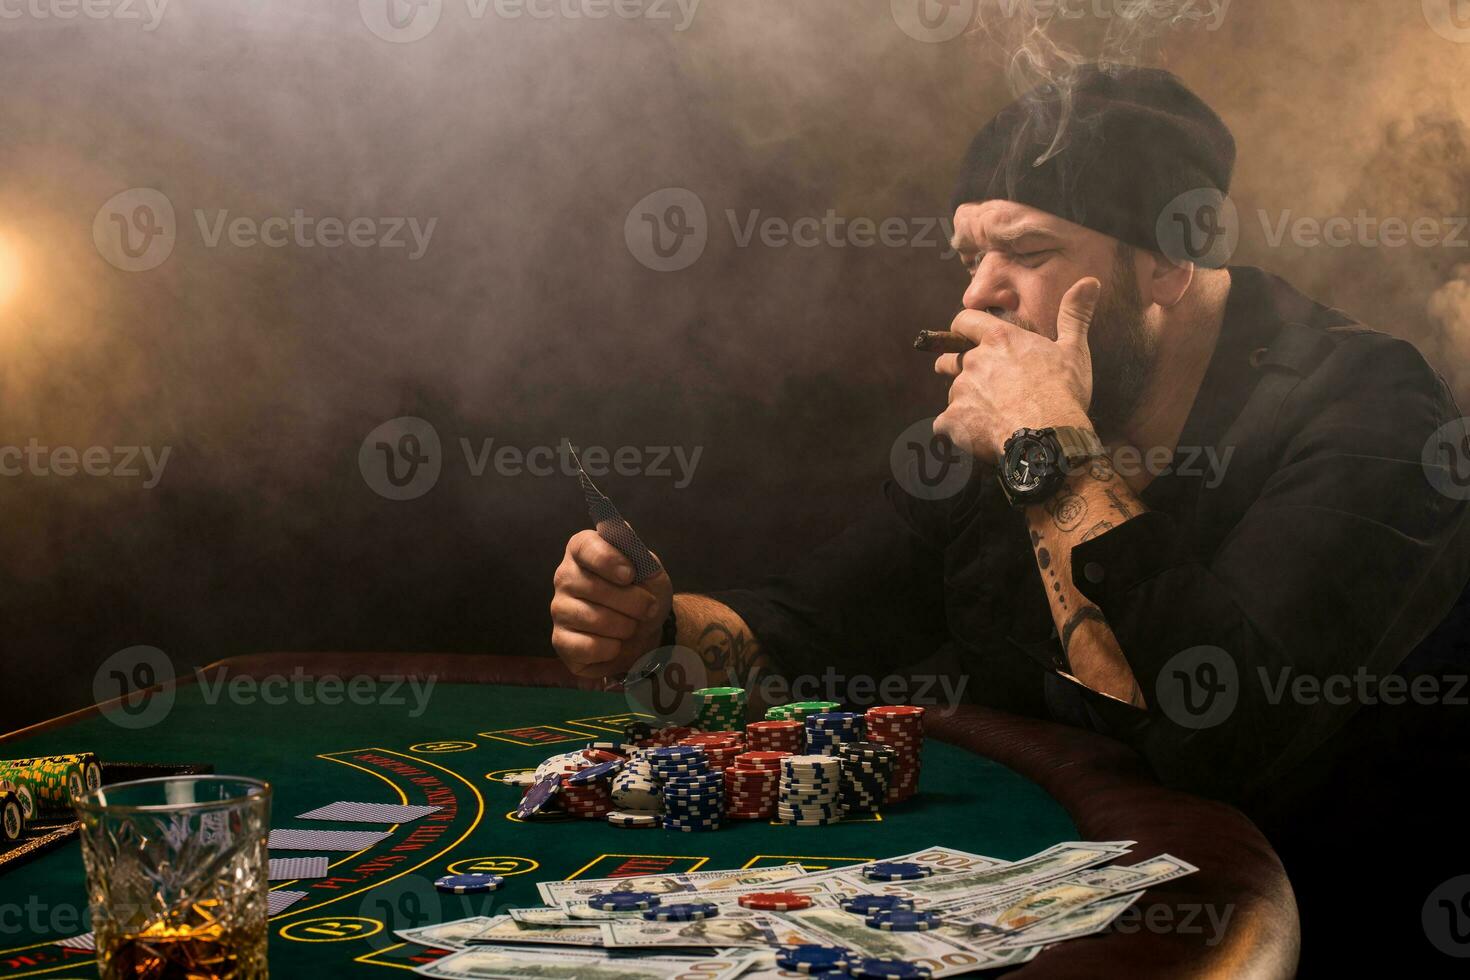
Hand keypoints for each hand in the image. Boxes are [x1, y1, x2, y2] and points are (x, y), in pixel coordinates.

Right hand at [550, 530, 673, 679]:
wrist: (646, 631)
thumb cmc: (644, 594)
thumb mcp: (650, 570)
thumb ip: (637, 551)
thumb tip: (623, 531)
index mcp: (583, 550)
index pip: (585, 547)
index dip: (608, 560)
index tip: (630, 574)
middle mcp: (565, 576)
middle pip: (593, 587)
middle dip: (632, 602)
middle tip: (649, 608)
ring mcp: (559, 609)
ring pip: (592, 619)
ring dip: (625, 626)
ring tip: (632, 626)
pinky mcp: (560, 641)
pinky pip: (587, 646)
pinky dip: (611, 649)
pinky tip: (615, 644)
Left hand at [933, 277, 1099, 463]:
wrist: (1050, 436)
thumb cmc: (1064, 392)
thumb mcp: (1074, 349)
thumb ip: (1074, 314)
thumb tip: (1090, 282)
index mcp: (999, 339)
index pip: (964, 320)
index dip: (962, 327)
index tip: (966, 336)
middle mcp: (975, 361)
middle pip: (951, 359)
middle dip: (956, 368)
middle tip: (977, 382)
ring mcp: (961, 391)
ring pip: (953, 394)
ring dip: (965, 401)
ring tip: (991, 415)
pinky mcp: (954, 421)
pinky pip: (945, 425)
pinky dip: (956, 430)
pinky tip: (976, 437)